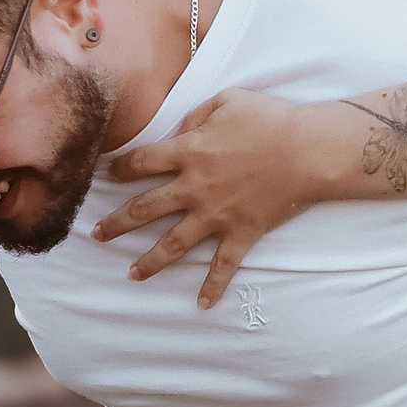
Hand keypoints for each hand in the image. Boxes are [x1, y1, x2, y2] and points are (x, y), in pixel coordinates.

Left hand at [91, 88, 320, 304]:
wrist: (309, 150)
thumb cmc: (271, 120)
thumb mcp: (228, 101)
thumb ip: (197, 114)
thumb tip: (181, 128)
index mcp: (188, 152)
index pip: (141, 162)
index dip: (121, 169)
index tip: (109, 175)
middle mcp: (194, 188)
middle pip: (144, 209)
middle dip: (117, 223)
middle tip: (97, 235)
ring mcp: (216, 215)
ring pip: (173, 244)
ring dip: (149, 262)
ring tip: (131, 275)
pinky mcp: (241, 233)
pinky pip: (224, 265)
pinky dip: (214, 287)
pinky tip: (203, 305)